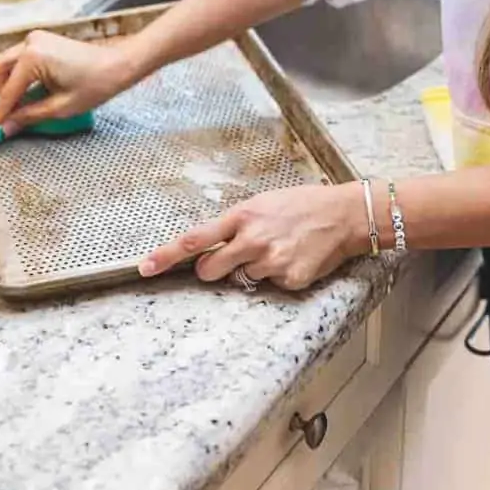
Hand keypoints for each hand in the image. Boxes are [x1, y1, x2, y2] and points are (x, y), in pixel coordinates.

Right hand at [0, 29, 135, 134]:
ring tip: (19, 105)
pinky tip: (29, 91)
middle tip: (7, 115)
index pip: (8, 91)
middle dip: (1, 93)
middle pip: (0, 70)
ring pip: (9, 62)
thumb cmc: (95, 85)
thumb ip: (29, 116)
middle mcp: (30, 43)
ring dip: (9, 83)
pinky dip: (20, 74)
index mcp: (33, 57)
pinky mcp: (44, 40)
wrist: (119, 65)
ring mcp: (37, 38)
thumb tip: (6, 128)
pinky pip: (22, 58)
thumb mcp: (60, 107)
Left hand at [138, 181, 370, 291]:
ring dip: (254, 269)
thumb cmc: (302, 205)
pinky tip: (296, 258)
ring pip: (243, 278)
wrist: (344, 215)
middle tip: (232, 258)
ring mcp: (270, 262)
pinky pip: (271, 285)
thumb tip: (211, 244)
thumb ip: (236, 223)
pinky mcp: (289, 280)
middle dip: (212, 269)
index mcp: (243, 216)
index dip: (166, 255)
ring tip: (279, 248)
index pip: (195, 239)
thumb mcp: (264, 203)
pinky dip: (280, 276)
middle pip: (209, 269)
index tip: (145, 267)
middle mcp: (252, 239)